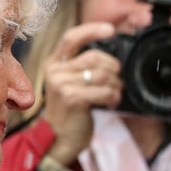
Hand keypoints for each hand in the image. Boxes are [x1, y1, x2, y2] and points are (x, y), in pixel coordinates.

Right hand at [39, 22, 121, 165]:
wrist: (58, 140)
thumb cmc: (69, 112)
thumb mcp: (69, 84)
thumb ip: (81, 68)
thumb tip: (110, 58)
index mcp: (53, 63)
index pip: (72, 38)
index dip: (92, 30)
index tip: (111, 30)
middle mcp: (54, 71)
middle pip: (93, 56)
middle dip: (112, 68)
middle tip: (117, 80)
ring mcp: (61, 84)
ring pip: (102, 74)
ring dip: (115, 85)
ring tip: (114, 93)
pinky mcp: (72, 98)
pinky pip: (103, 90)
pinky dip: (113, 96)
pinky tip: (110, 102)